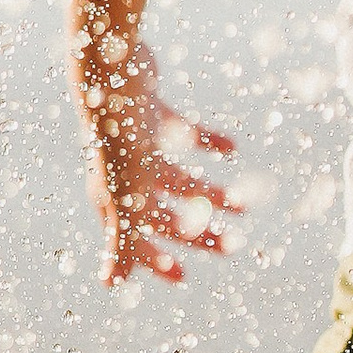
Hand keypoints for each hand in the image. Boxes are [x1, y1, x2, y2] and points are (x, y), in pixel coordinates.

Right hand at [79, 39, 242, 283]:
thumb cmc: (116, 136)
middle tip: (231, 247)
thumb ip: (119, 238)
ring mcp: (137, 142)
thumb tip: (109, 286)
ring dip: (209, 193)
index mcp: (115, 195)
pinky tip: (233, 150)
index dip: (155, 260)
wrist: (112, 67)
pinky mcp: (152, 112)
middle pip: (162, 212)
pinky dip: (209, 144)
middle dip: (195, 232)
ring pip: (178, 178)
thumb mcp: (123, 193)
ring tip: (243, 206)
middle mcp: (124, 172)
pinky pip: (185, 134)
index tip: (183, 277)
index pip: (134, 238)